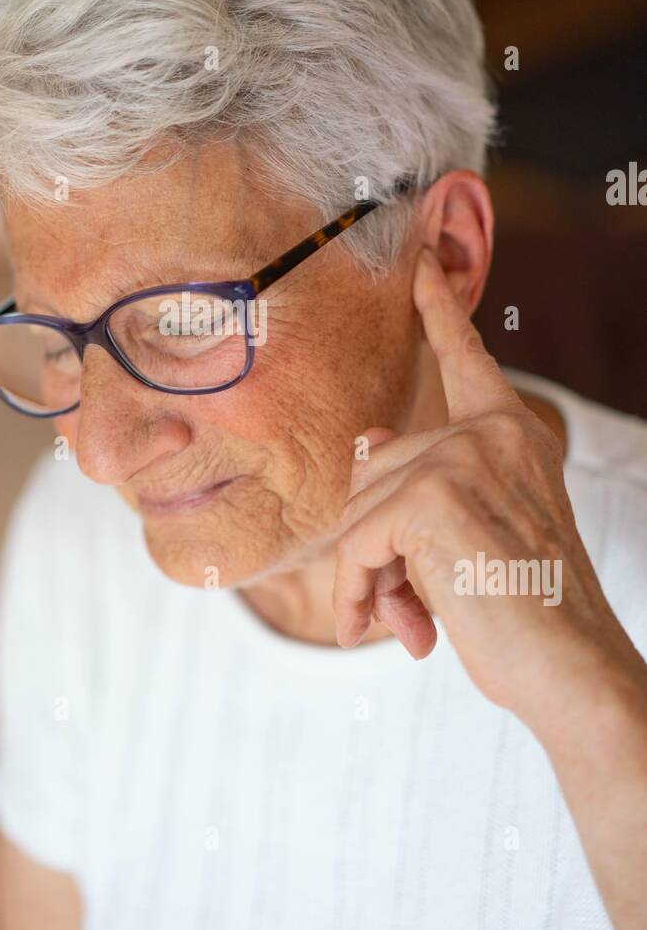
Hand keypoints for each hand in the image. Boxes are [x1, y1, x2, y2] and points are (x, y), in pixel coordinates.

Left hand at [332, 246, 635, 728]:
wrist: (573, 668)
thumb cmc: (527, 611)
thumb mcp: (473, 535)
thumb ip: (422, 487)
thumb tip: (365, 443)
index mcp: (511, 434)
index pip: (466, 357)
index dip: (439, 307)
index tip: (422, 260)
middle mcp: (490, 433)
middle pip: (376, 470)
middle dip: (374, 545)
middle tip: (401, 608)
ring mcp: (461, 459)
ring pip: (360, 511)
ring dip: (366, 578)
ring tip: (401, 624)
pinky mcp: (431, 498)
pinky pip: (355, 543)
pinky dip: (356, 593)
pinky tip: (385, 632)